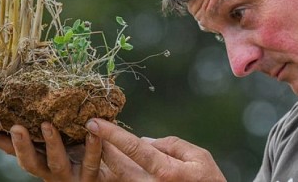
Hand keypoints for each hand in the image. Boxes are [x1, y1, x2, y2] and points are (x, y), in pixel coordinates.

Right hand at [0, 121, 106, 180]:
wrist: (106, 175)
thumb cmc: (78, 148)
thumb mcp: (58, 134)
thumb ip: (44, 117)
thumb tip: (26, 83)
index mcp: (36, 157)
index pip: (8, 148)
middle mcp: (47, 170)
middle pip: (27, 161)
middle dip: (20, 145)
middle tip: (16, 126)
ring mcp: (68, 175)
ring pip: (56, 162)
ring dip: (51, 144)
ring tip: (48, 125)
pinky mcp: (90, 177)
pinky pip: (91, 162)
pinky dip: (93, 147)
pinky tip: (93, 132)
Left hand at [86, 118, 225, 181]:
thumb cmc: (208, 181)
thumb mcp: (197, 156)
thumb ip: (170, 144)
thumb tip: (142, 140)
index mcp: (166, 171)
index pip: (133, 148)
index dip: (112, 134)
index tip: (94, 122)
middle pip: (117, 165)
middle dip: (101, 146)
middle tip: (88, 129)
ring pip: (118, 176)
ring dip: (106, 159)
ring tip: (96, 142)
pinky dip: (118, 171)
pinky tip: (112, 160)